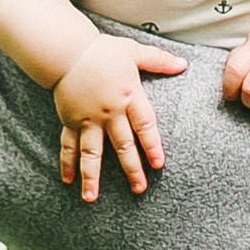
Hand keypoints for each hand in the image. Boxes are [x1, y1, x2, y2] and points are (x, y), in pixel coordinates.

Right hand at [53, 36, 185, 201]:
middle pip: (122, 145)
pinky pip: (69, 145)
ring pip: (92, 152)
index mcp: (128, 96)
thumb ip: (158, 60)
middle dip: (131, 168)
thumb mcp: (133, 51)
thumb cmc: (101, 51)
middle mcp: (109, 112)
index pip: (144, 125)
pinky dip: (67, 163)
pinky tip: (68, 181)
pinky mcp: (70, 121)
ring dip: (92, 176)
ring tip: (92, 198)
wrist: (66, 51)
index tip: (158, 164)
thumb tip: (183, 64)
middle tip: (139, 189)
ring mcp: (88, 119)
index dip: (152, 145)